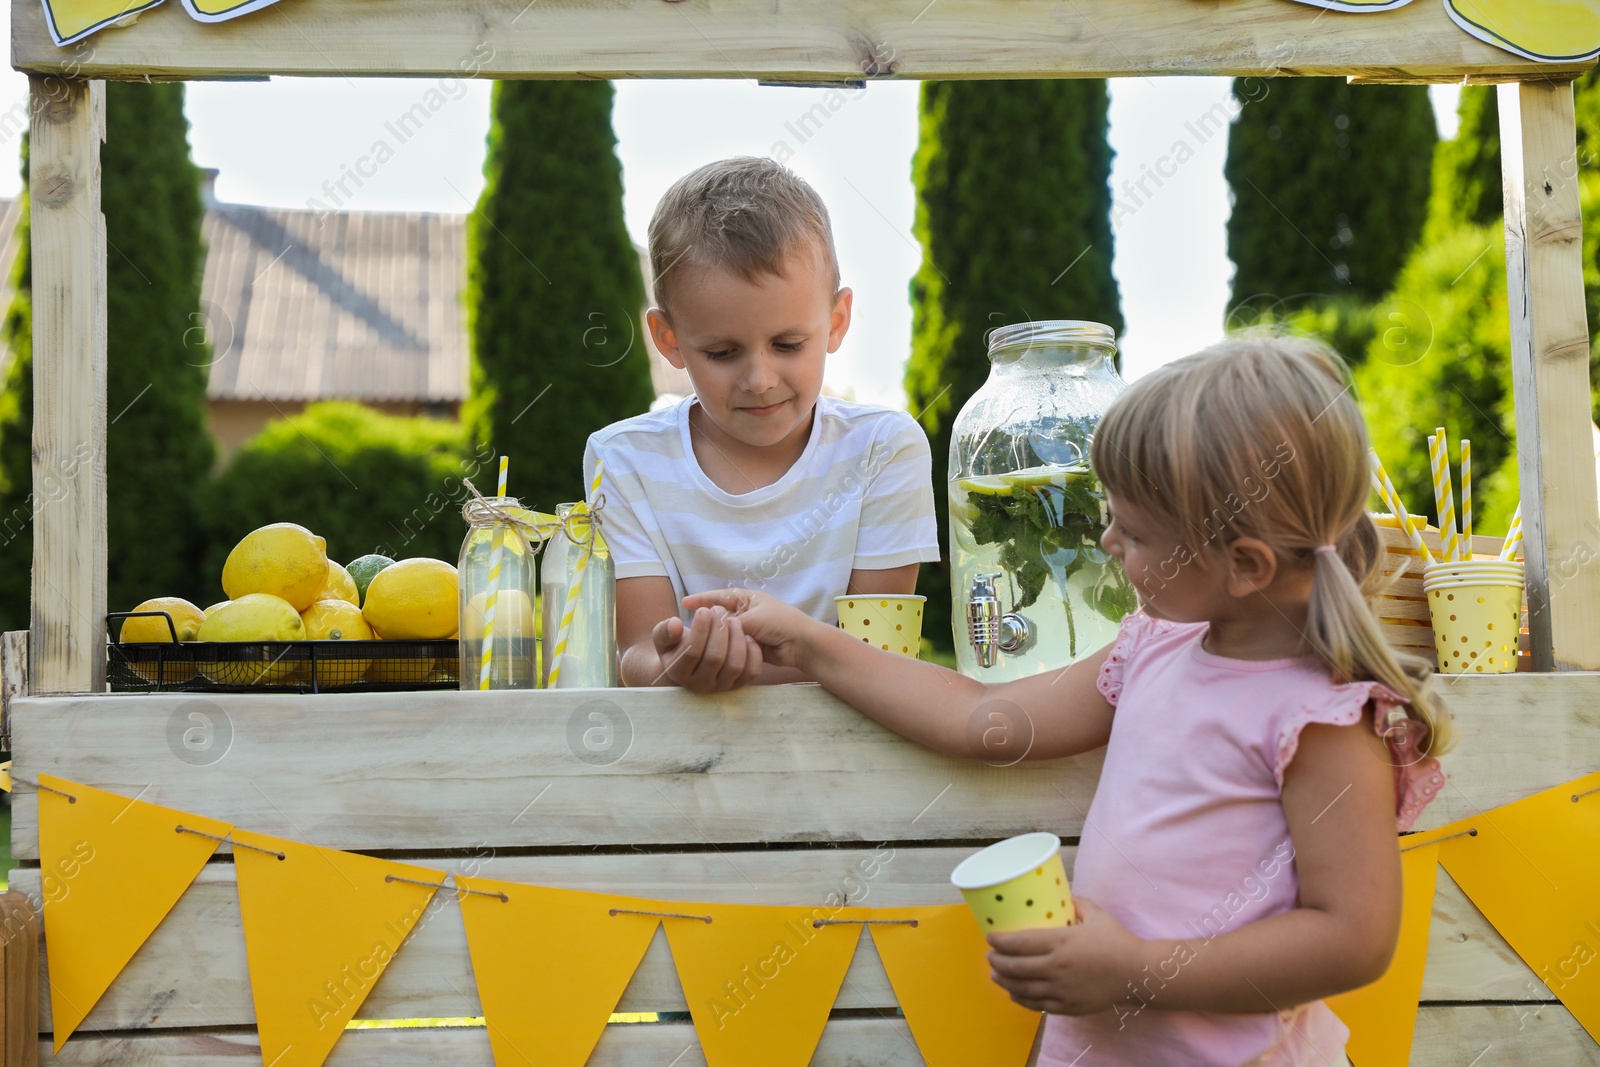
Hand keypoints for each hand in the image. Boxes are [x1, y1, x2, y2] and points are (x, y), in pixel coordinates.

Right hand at [650, 605, 764, 691]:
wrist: (691, 660)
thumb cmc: (677, 643)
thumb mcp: (665, 636)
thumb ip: (665, 630)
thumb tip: (675, 624)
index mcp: (678, 672)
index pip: (691, 652)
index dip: (699, 630)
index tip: (704, 610)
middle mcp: (699, 684)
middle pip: (714, 658)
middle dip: (719, 630)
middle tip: (719, 610)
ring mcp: (721, 686)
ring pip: (734, 666)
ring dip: (737, 639)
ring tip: (734, 620)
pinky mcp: (738, 684)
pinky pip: (751, 672)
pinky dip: (752, 652)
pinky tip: (747, 635)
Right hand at [682, 588, 819, 668]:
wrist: (801, 644)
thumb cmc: (779, 623)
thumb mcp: (751, 618)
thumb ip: (729, 623)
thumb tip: (711, 626)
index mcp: (747, 599)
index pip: (719, 596)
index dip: (702, 599)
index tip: (684, 603)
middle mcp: (746, 612)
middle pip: (720, 616)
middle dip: (708, 621)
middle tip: (691, 627)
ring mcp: (748, 630)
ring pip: (725, 634)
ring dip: (718, 637)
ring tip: (703, 641)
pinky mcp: (750, 646)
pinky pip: (733, 647)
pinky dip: (728, 648)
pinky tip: (717, 651)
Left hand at [987, 899, 1144, 1015]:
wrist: (1138, 974)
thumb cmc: (1117, 941)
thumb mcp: (1096, 914)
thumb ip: (1076, 902)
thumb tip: (1062, 894)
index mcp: (1061, 942)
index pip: (1020, 943)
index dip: (1000, 941)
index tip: (990, 938)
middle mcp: (1057, 967)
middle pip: (1015, 967)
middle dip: (997, 962)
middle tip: (989, 956)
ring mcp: (1061, 990)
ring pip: (1022, 988)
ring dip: (1004, 982)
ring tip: (995, 975)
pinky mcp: (1068, 1006)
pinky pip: (1037, 1005)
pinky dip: (1021, 999)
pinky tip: (1014, 994)